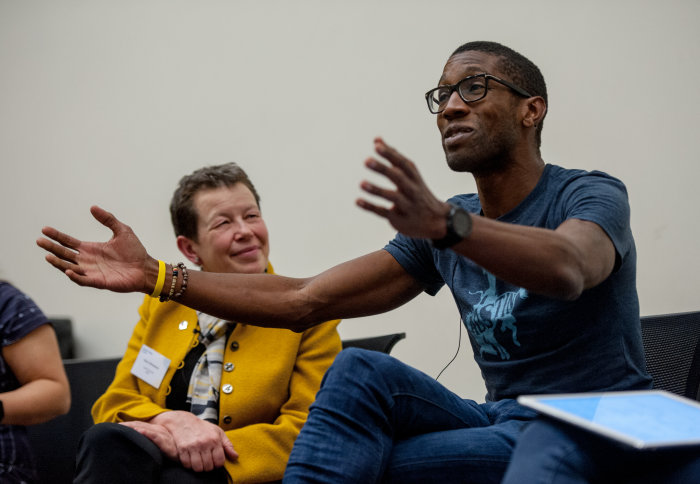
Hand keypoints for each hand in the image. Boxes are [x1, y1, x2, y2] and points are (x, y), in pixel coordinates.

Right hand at [36, 206, 154, 293]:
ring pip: (69, 267)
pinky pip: (83, 280)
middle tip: (39, 241)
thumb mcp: (122, 230)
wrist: (146, 268)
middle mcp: (88, 261)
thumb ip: (108, 219)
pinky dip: (75, 276)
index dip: (56, 236)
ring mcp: (92, 272)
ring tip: (48, 256)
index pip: (68, 242)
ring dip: (58, 263)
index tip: (44, 230)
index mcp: (91, 249)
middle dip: (51, 248)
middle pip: (64, 254)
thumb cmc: (135, 251)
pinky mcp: (99, 282)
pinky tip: (68, 270)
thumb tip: (92, 207)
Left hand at [119, 420, 177, 459]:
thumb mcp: (159, 443)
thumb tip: (139, 438)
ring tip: (124, 426)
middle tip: (116, 424)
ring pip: (146, 429)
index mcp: (155, 429)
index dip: (129, 424)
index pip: (139, 425)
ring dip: (135, 427)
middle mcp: (158, 430)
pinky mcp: (165, 442)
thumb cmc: (172, 449)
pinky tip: (139, 431)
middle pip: (140, 425)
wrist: (185, 453)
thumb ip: (150, 439)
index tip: (118, 425)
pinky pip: (155, 436)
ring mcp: (162, 435)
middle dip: (128, 424)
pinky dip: (147, 433)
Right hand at [148, 411, 237, 471]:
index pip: (219, 461)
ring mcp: (193, 447)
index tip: (215, 461)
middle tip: (206, 461)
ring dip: (199, 467)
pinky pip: (187, 465)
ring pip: (198, 468)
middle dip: (208, 466)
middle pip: (209, 466)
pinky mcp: (182, 449)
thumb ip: (228, 445)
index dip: (218, 464)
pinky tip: (191, 459)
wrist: (183, 421)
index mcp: (215, 440)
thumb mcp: (218, 432)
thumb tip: (235, 456)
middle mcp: (204, 443)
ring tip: (199, 461)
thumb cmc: (203, 428)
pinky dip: (189, 465)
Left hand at [356, 137, 448, 238]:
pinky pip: (384, 212)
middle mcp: (412, 190)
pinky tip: (358, 201)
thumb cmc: (417, 191)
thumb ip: (392, 157)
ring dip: (377, 190)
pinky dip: (371, 207)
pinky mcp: (399, 219)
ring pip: (392, 196)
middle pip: (398, 178)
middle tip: (366, 160)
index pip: (402, 163)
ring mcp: (406, 205)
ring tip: (361, 183)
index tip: (376, 145)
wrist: (436, 220)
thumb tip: (376, 139)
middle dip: (383, 169)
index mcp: (414, 176)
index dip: (389, 154)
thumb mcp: (409, 173)